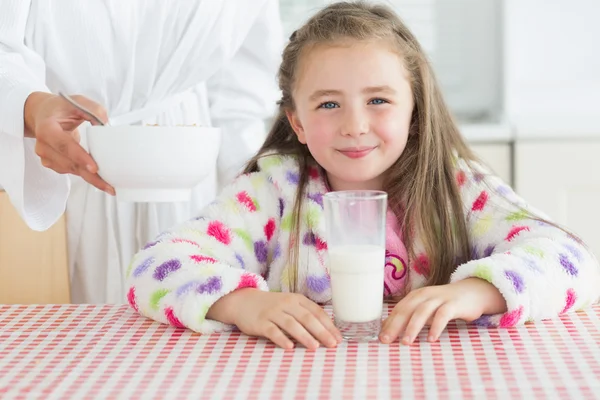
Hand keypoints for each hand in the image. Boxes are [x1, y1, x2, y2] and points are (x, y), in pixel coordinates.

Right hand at [24, 92, 114, 194]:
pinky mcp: (52, 163)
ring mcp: (46, 156)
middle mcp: (44, 145)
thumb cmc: (61, 108)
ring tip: (108, 184)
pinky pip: (70, 171)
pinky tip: (97, 176)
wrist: (42, 114)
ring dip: (89, 177)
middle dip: (90, 176)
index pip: (64, 145)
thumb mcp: (78, 102)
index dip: (79, 157)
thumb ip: (93, 110)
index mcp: (47, 128)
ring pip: (71, 170)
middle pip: (69, 163)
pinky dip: (84, 174)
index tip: (94, 168)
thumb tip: (105, 124)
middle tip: (109, 186)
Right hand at [208, 288, 341, 349]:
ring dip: (304, 336)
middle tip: (332, 344)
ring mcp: (273, 313)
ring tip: (315, 347)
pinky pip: (272, 331)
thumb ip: (305, 314)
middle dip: (321, 332)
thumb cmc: (272, 306)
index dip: (329, 325)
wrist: (243, 301)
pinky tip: (289, 347)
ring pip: (291, 324)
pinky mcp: (260, 322)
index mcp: (297, 300)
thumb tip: (326, 331)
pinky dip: (281, 339)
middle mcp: (286, 304)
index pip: (317, 312)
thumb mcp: (290, 305)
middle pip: (307, 318)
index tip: (338, 338)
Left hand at [380, 278, 506, 344]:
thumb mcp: (425, 308)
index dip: (388, 323)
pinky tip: (431, 339)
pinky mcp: (453, 304)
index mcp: (415, 296)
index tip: (380, 338)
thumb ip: (410, 316)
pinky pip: (443, 315)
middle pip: (406, 310)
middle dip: (395, 326)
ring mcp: (439, 298)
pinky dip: (436, 327)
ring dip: (413, 327)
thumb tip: (388, 329)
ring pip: (422, 312)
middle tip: (386, 340)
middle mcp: (425, 295)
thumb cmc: (444, 303)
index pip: (398, 310)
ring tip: (406, 342)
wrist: (472, 292)